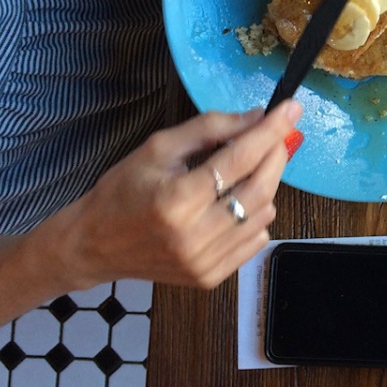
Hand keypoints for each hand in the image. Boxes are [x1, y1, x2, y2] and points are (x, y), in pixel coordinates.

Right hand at [51, 101, 301, 289]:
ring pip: (263, 214)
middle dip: (277, 155)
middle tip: (281, 134)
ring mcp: (204, 262)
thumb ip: (210, 128)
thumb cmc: (123, 190)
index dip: (270, 131)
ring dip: (266, 185)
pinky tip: (235, 202)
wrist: (93, 245)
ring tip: (248, 169)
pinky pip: (255, 240)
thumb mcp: (158, 147)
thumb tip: (257, 116)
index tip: (293, 108)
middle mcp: (195, 236)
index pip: (239, 159)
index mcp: (177, 199)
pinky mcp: (209, 278)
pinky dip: (256, 215)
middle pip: (260, 189)